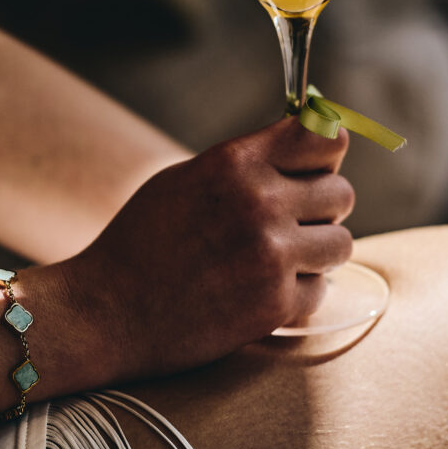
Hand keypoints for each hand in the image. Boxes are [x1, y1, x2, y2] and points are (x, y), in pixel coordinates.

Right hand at [58, 117, 354, 382]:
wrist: (106, 311)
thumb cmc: (142, 241)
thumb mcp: (187, 178)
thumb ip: (249, 163)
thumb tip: (314, 145)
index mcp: (235, 163)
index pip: (323, 137)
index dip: (326, 151)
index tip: (318, 164)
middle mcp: (260, 203)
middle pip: (341, 192)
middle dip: (321, 208)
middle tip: (288, 223)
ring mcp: (271, 256)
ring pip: (341, 243)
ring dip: (315, 253)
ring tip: (274, 259)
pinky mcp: (276, 305)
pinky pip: (321, 289)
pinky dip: (296, 294)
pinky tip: (256, 291)